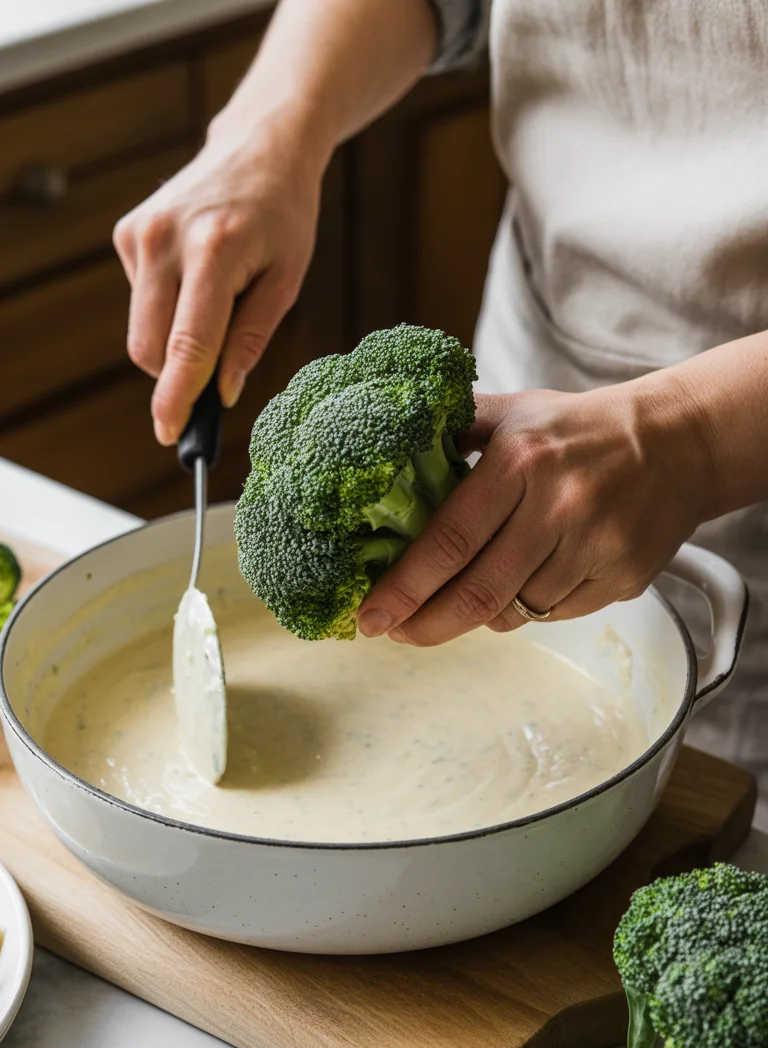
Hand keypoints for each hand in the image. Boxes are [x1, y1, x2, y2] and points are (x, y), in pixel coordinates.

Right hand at [113, 117, 324, 443]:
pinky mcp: (127, 233)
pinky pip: (140, 301)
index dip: (175, 397)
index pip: (186, 344)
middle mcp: (166, 239)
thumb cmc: (283, 215)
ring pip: (140, 330)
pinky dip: (166, 308)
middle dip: (175, 376)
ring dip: (172, 339)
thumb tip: (220, 394)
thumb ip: (251, 340)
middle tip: (213, 373)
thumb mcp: (286, 281)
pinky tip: (196, 275)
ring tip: (216, 299)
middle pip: (148, 347)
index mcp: (215, 251)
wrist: (259, 147)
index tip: (169, 434)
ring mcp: (140, 234)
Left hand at [357, 375, 711, 644]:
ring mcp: (595, 547)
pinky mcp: (623, 579)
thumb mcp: (513, 412)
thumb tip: (383, 455)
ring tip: (456, 601)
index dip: (403, 588)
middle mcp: (558, 507)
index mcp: (520, 462)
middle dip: (425, 625)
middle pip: (477, 592)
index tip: (370, 616)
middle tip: (393, 633)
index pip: (448, 541)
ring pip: (514, 612)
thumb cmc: (579, 430)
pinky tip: (517, 586)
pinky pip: (553, 614)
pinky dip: (524, 610)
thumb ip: (451, 429)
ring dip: (475, 616)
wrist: (678, 443)